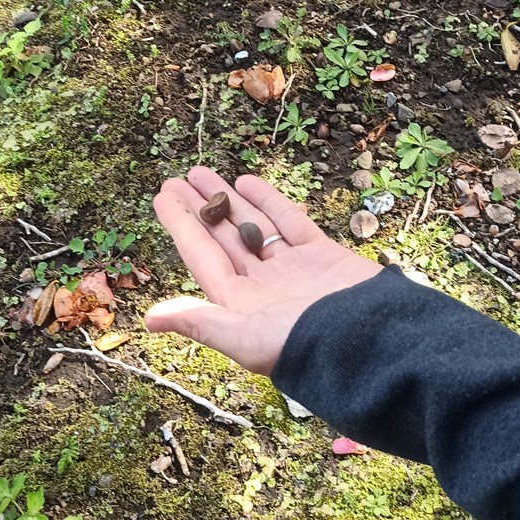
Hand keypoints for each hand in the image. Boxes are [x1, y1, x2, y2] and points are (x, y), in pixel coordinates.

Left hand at [144, 166, 382, 374]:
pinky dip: (270, 203)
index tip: (161, 196)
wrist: (371, 341)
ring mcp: (292, 269)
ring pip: (253, 227)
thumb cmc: (303, 345)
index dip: (180, 225)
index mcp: (239, 304)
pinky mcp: (322, 256)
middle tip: (176, 178)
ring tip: (203, 173)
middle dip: (200, 208)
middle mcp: (262, 285)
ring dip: (229, 202)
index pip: (201, 256)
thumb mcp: (242, 338)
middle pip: (223, 239)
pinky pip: (289, 223)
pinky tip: (248, 182)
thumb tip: (148, 319)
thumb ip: (199, 321)